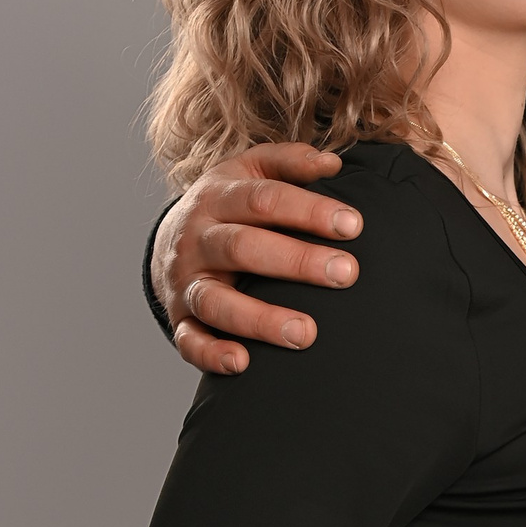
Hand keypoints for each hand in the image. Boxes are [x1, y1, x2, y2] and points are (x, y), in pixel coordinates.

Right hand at [151, 144, 365, 374]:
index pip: (263, 199)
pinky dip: (211, 354)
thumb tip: (333, 164)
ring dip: (260, 319)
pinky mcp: (180, 317)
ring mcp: (185, 281)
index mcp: (217, 197)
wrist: (172, 240)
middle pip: (243, 247)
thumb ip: (289, 162)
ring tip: (307, 334)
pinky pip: (189, 340)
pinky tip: (243, 364)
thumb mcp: (251, 172)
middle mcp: (197, 238)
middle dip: (297, 261)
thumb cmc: (231, 205)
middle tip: (347, 274)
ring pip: (216, 301)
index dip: (309, 211)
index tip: (353, 225)